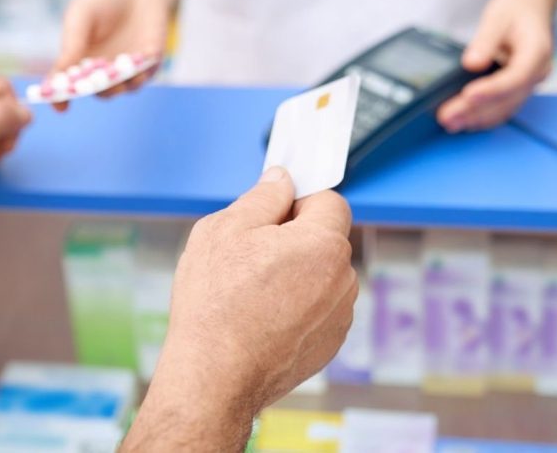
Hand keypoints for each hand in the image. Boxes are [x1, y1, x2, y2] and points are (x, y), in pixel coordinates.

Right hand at [53, 0, 168, 110]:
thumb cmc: (101, 1)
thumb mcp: (81, 16)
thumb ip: (72, 43)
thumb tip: (58, 74)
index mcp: (80, 64)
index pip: (69, 87)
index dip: (62, 98)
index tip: (59, 107)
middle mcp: (104, 73)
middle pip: (100, 92)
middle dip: (97, 90)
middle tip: (94, 86)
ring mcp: (128, 71)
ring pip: (124, 88)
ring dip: (121, 85)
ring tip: (118, 77)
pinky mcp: (150, 64)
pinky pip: (145, 75)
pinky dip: (141, 73)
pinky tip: (139, 65)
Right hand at [123, 167, 357, 451]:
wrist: (214, 377)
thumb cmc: (215, 303)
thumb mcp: (226, 229)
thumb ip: (262, 197)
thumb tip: (282, 180)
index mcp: (323, 244)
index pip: (331, 201)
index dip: (300, 200)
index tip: (275, 210)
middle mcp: (342, 279)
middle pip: (326, 240)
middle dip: (296, 239)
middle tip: (251, 254)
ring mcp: (339, 316)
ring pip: (321, 276)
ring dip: (297, 275)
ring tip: (252, 293)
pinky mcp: (330, 344)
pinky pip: (318, 309)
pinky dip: (297, 308)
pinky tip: (262, 319)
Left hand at [437, 0, 553, 131]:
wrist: (530, 8)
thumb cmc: (516, 10)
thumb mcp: (498, 17)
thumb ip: (485, 40)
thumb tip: (471, 63)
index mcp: (537, 52)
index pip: (516, 76)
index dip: (492, 89)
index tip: (467, 95)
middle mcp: (537, 73)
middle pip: (506, 98)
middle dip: (475, 110)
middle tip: (446, 116)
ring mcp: (528, 85)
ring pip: (504, 109)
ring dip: (476, 119)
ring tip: (449, 122)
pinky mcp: (518, 90)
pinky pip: (502, 109)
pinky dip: (482, 117)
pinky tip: (463, 121)